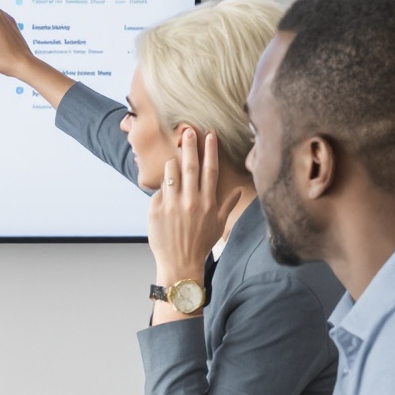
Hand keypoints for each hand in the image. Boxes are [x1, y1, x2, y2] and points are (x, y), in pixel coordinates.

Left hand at [147, 127, 246, 289]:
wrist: (180, 263)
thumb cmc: (201, 244)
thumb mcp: (218, 224)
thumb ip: (227, 205)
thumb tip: (240, 190)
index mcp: (208, 202)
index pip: (210, 170)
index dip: (210, 150)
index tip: (210, 134)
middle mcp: (191, 201)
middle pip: (190, 166)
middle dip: (190, 146)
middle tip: (188, 130)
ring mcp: (172, 205)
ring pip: (171, 173)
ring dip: (172, 162)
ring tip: (174, 158)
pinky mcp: (155, 210)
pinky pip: (158, 191)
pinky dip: (162, 189)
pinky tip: (165, 193)